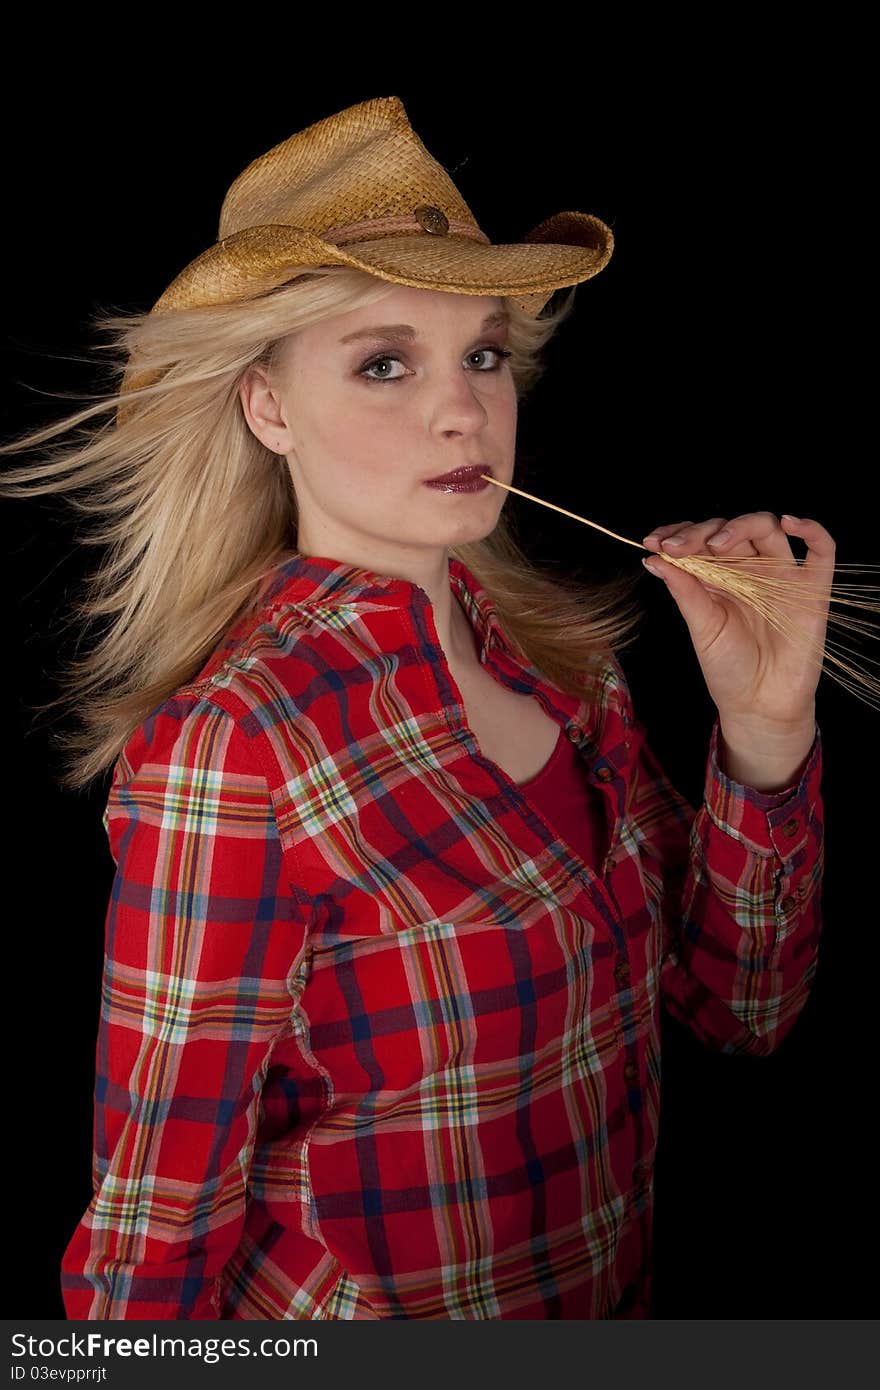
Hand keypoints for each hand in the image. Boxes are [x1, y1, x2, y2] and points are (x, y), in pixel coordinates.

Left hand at [641, 512, 834, 733]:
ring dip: (741, 526)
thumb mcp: (702, 628)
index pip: (700, 540)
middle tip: (677, 546)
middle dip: (701, 532)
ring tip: (716, 543)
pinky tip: (790, 522)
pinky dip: (811, 529)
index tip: (654, 542)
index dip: (678, 534)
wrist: (761, 704)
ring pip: (768, 529)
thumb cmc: (729, 668)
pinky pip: (821, 550)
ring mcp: (781, 576)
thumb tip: (653, 558)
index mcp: (718, 577)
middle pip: (730, 529)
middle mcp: (749, 570)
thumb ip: (684, 591)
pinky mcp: (812, 588)